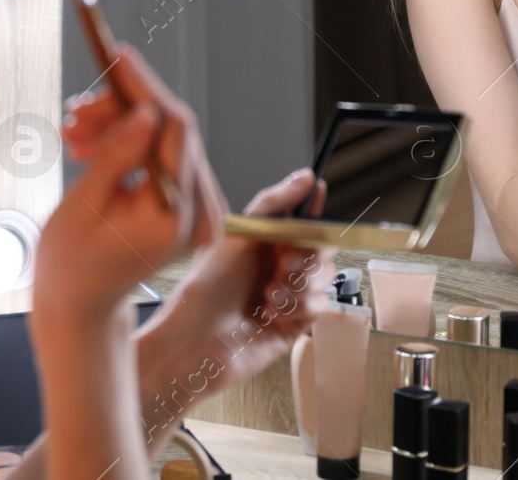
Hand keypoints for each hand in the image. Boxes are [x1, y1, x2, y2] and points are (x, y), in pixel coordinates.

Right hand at [35, 44, 224, 317]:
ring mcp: (194, 211)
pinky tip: (90, 146)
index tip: (118, 56)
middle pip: (172, 132)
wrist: (78, 307)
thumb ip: (120, 156)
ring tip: (74, 132)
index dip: (146, 87)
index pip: (175, 130)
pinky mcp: (182, 206)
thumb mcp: (86, 205)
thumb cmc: (71, 264)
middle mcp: (199, 214)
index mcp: (179, 217)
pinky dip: (127, 147)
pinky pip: (159, 159)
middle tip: (79, 110)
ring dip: (119, 127)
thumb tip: (146, 111)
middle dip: (123, 110)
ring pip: (163, 141)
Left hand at [133, 168, 334, 446]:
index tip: (318, 191)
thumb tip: (305, 176)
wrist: (193, 341)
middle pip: (321, 249)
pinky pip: (319, 307)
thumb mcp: (237, 235)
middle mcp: (277, 268)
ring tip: (269, 294)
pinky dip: (300, 307)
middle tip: (283, 263)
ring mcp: (288, 296)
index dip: (312, 206)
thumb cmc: (204, 288)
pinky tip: (272, 312)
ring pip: (324, 278)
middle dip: (307, 254)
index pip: (300, 219)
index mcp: (264, 244)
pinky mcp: (294, 325)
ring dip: (301, 284)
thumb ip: (273, 204)